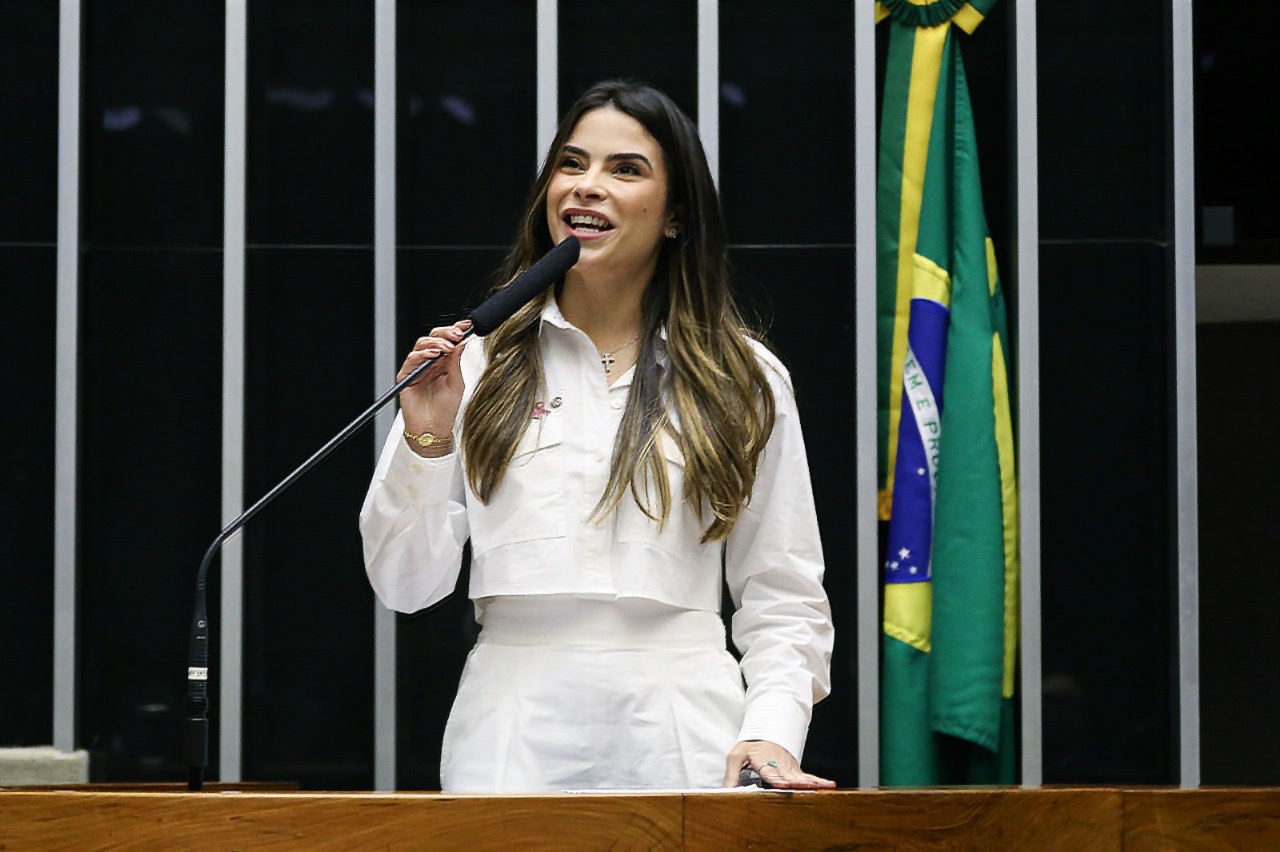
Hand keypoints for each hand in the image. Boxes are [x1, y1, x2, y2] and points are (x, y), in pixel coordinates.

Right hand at [397, 320, 469, 451]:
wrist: (433, 429)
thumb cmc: (445, 410)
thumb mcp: (457, 383)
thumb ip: (456, 362)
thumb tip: (461, 342)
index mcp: (444, 362)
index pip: (448, 341)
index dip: (456, 331)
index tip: (466, 326)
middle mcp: (430, 363)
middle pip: (434, 338)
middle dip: (445, 333)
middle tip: (456, 334)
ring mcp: (418, 368)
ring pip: (421, 344)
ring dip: (435, 342)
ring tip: (446, 347)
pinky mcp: (406, 375)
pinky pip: (411, 359)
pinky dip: (422, 354)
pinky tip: (433, 355)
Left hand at [722, 740, 835, 789]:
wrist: (765, 734)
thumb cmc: (750, 747)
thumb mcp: (735, 757)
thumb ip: (730, 775)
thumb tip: (724, 792)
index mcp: (764, 762)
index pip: (771, 773)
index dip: (777, 779)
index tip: (784, 784)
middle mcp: (780, 765)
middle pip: (791, 776)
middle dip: (800, 782)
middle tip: (811, 787)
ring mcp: (790, 767)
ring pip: (802, 776)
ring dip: (813, 781)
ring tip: (826, 786)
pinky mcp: (795, 770)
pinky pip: (807, 776)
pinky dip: (818, 780)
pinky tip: (829, 785)